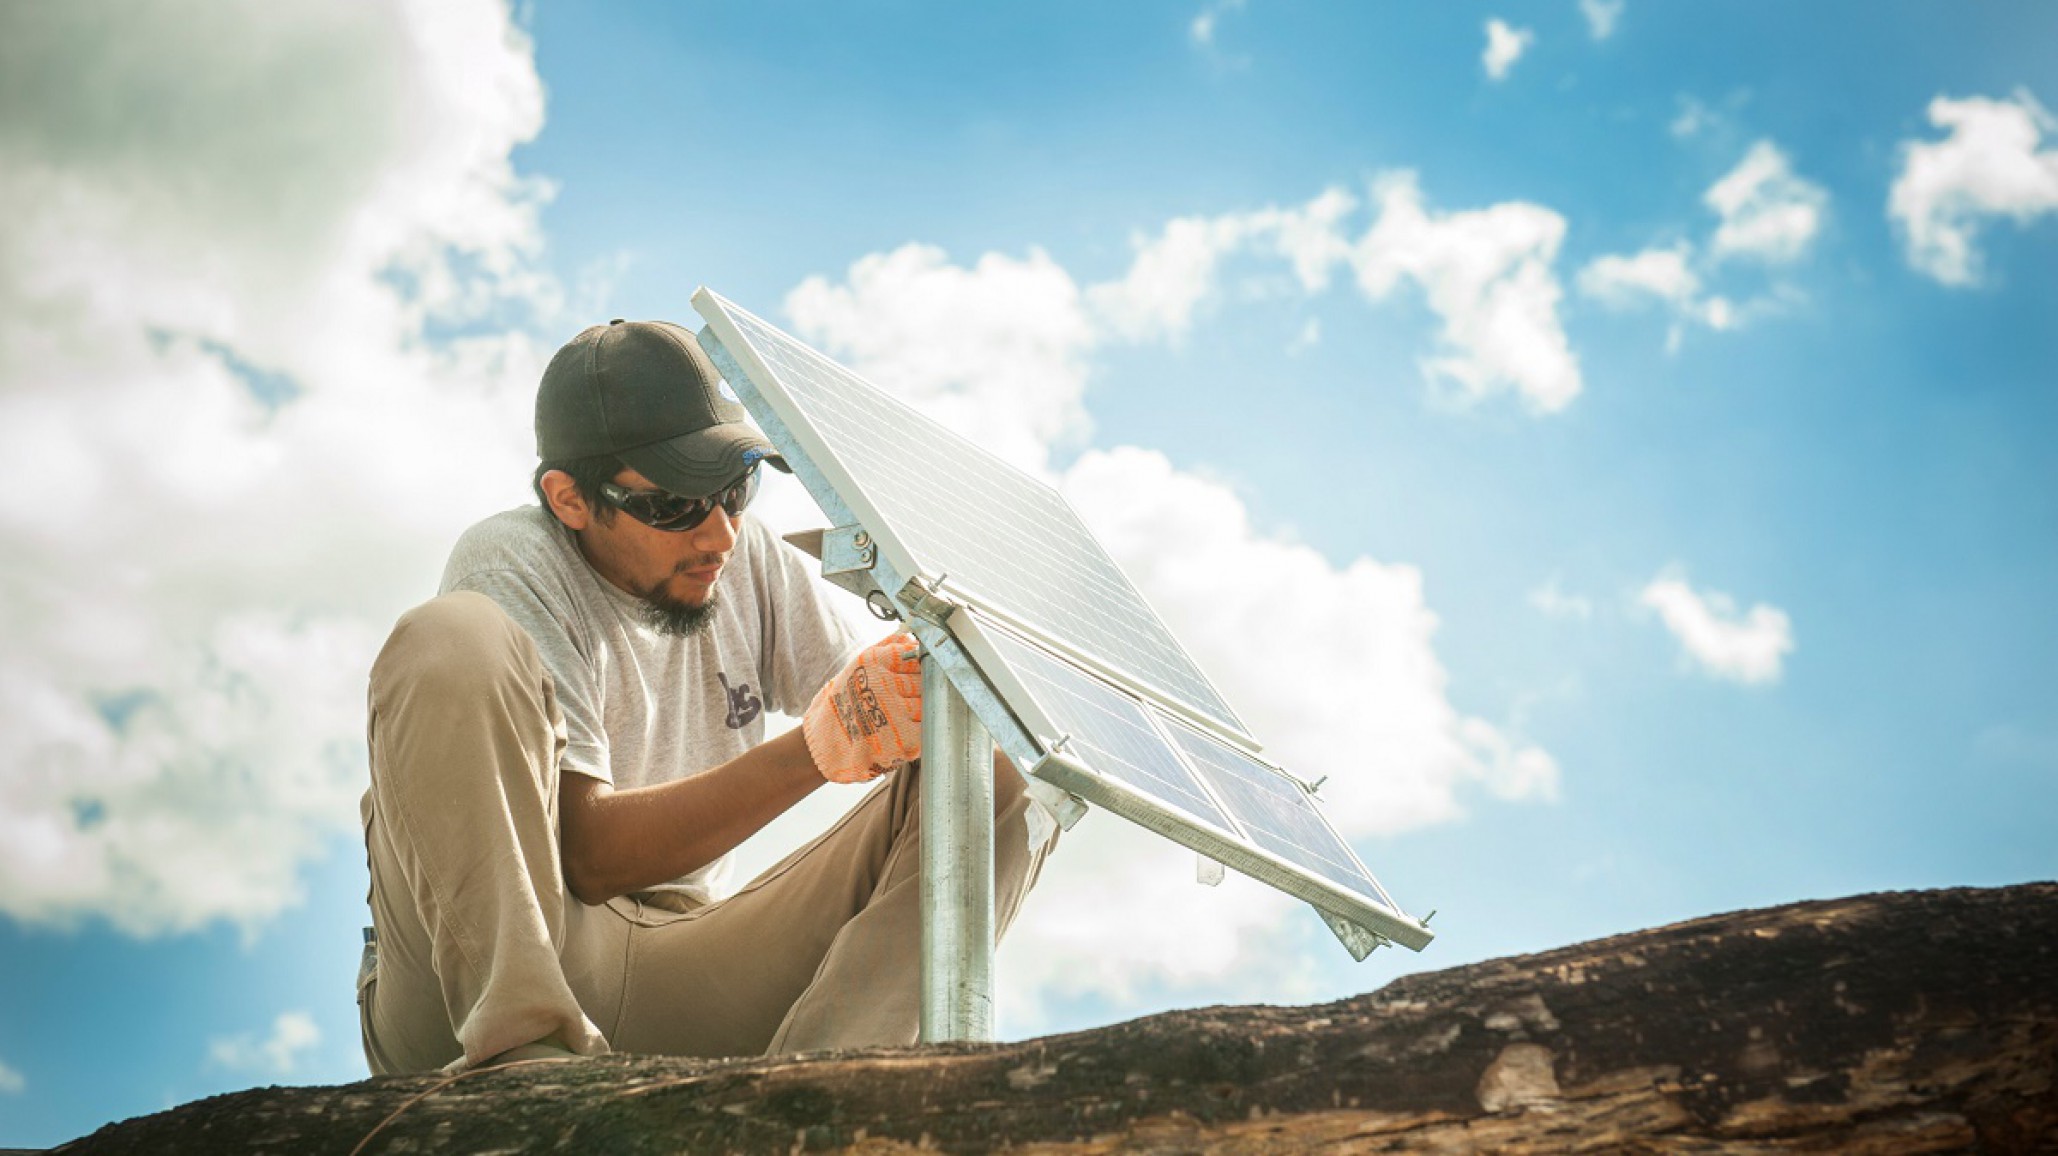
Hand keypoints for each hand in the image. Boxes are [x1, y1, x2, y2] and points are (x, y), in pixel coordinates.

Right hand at [802, 633, 922, 782]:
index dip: (919, 665)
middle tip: (907, 699)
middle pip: (926, 679)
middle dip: (921, 689)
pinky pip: (927, 727)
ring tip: (901, 716)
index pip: (915, 653)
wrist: (827, 743)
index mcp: (873, 661)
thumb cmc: (846, 702)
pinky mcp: (903, 739)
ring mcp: (894, 712)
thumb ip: (886, 647)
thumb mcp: (858, 666)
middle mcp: (883, 684)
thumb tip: (911, 636)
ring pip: (928, 703)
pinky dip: (920, 730)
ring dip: (921, 711)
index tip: (916, 673)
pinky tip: (904, 731)